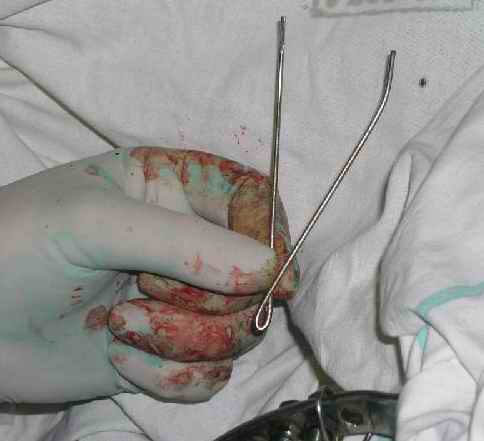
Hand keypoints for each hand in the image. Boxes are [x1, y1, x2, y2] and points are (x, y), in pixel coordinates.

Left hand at [0, 146, 297, 402]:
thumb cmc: (19, 247)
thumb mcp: (95, 224)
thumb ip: (186, 244)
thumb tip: (269, 270)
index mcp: (174, 189)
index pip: (253, 199)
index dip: (269, 235)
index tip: (272, 277)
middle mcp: (189, 243)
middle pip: (254, 276)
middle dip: (208, 297)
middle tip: (145, 291)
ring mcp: (184, 300)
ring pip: (237, 331)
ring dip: (182, 339)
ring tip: (120, 324)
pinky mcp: (171, 349)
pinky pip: (211, 375)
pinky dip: (171, 376)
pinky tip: (121, 359)